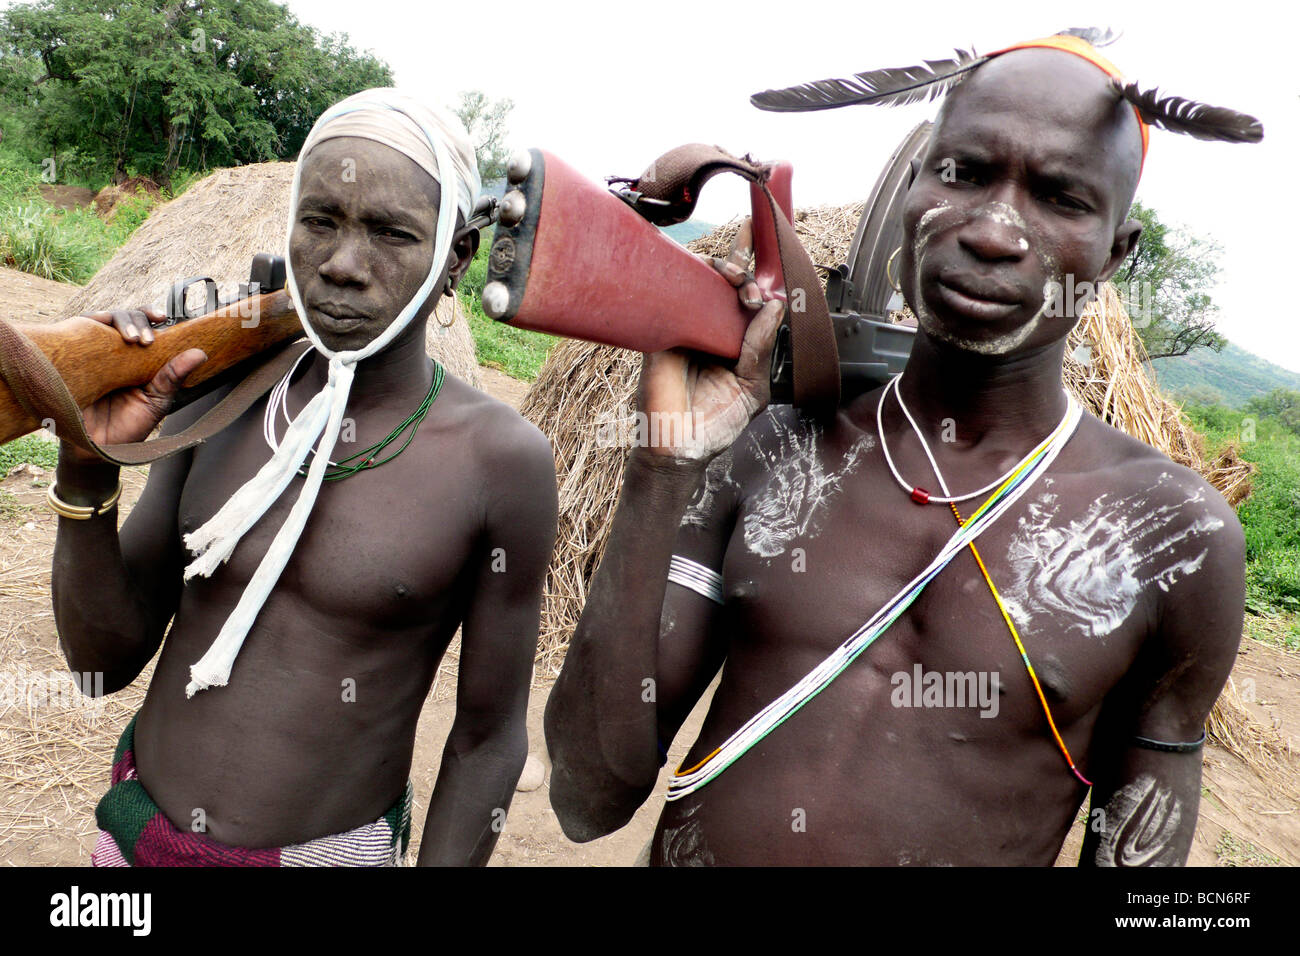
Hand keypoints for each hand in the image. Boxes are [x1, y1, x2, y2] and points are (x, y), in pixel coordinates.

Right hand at [60, 307, 207, 464]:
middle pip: (125, 318)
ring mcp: (93, 353)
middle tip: (145, 340)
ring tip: (130, 338)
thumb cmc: (128, 428)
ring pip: (102, 320)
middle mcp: (115, 351)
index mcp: (139, 360)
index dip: (151, 316)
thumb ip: (173, 378)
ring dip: (119, 320)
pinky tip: (100, 329)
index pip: (145, 327)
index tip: (163, 317)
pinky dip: (89, 324)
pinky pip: (76, 333)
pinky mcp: (72, 358)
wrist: (95, 449)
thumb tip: (200, 353)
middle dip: (137, 319)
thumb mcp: (156, 403)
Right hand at [638, 219, 784, 459]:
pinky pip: (673, 297)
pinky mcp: (661, 333)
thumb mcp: (752, 387)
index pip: (743, 298)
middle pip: (723, 281)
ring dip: (722, 270)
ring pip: (699, 281)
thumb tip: (773, 307)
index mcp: (731, 340)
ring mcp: (683, 328)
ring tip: (736, 281)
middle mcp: (707, 328)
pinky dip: (686, 279)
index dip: (753, 274)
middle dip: (742, 272)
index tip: (766, 273)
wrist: (680, 447)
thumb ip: (761, 348)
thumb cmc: (714, 423)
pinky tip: (704, 274)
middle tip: (749, 291)